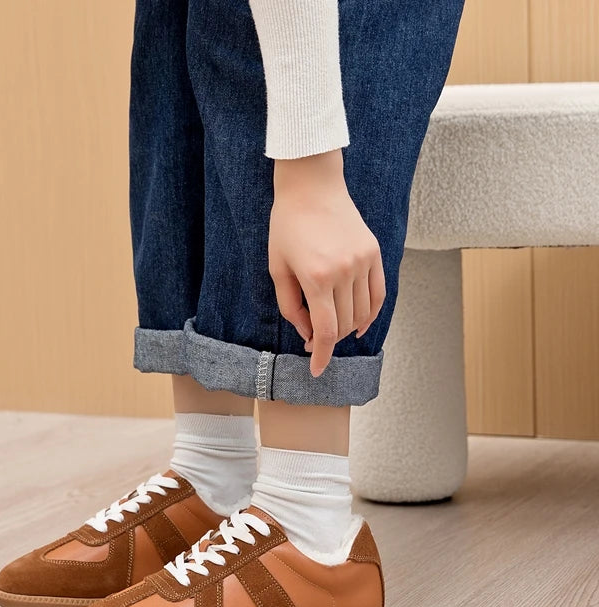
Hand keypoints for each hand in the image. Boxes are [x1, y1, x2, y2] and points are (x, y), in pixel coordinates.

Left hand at [268, 149, 385, 377]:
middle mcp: (344, 272)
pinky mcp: (374, 253)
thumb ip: (291, 306)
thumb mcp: (277, 269)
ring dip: (347, 329)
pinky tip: (359, 325)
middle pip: (343, 325)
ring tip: (331, 328)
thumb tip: (308, 334)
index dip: (321, 355)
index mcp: (316, 278)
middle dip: (328, 340)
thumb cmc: (287, 227)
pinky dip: (370, 314)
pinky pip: (378, 295)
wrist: (311, 187)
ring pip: (362, 313)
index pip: (325, 331)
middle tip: (313, 340)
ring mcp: (363, 262)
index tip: (316, 370)